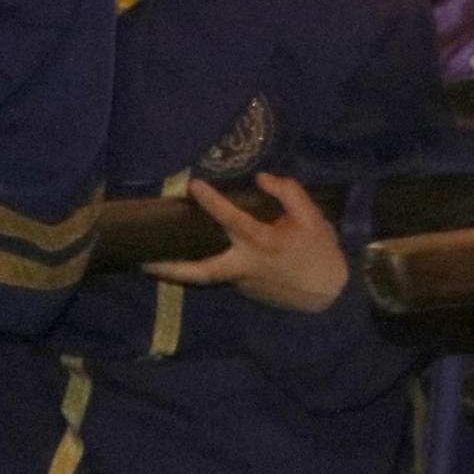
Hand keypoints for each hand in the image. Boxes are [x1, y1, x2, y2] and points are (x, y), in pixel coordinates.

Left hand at [146, 175, 348, 313]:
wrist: (330, 295)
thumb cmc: (321, 253)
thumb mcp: (313, 218)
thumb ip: (288, 193)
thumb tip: (261, 179)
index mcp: (263, 242)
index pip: (231, 220)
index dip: (213, 202)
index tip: (193, 186)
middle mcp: (246, 266)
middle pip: (201, 272)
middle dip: (170, 269)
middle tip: (142, 263)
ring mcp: (243, 283)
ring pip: (208, 274)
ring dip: (182, 269)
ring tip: (154, 261)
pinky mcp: (246, 292)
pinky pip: (226, 274)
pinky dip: (212, 265)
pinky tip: (201, 255)